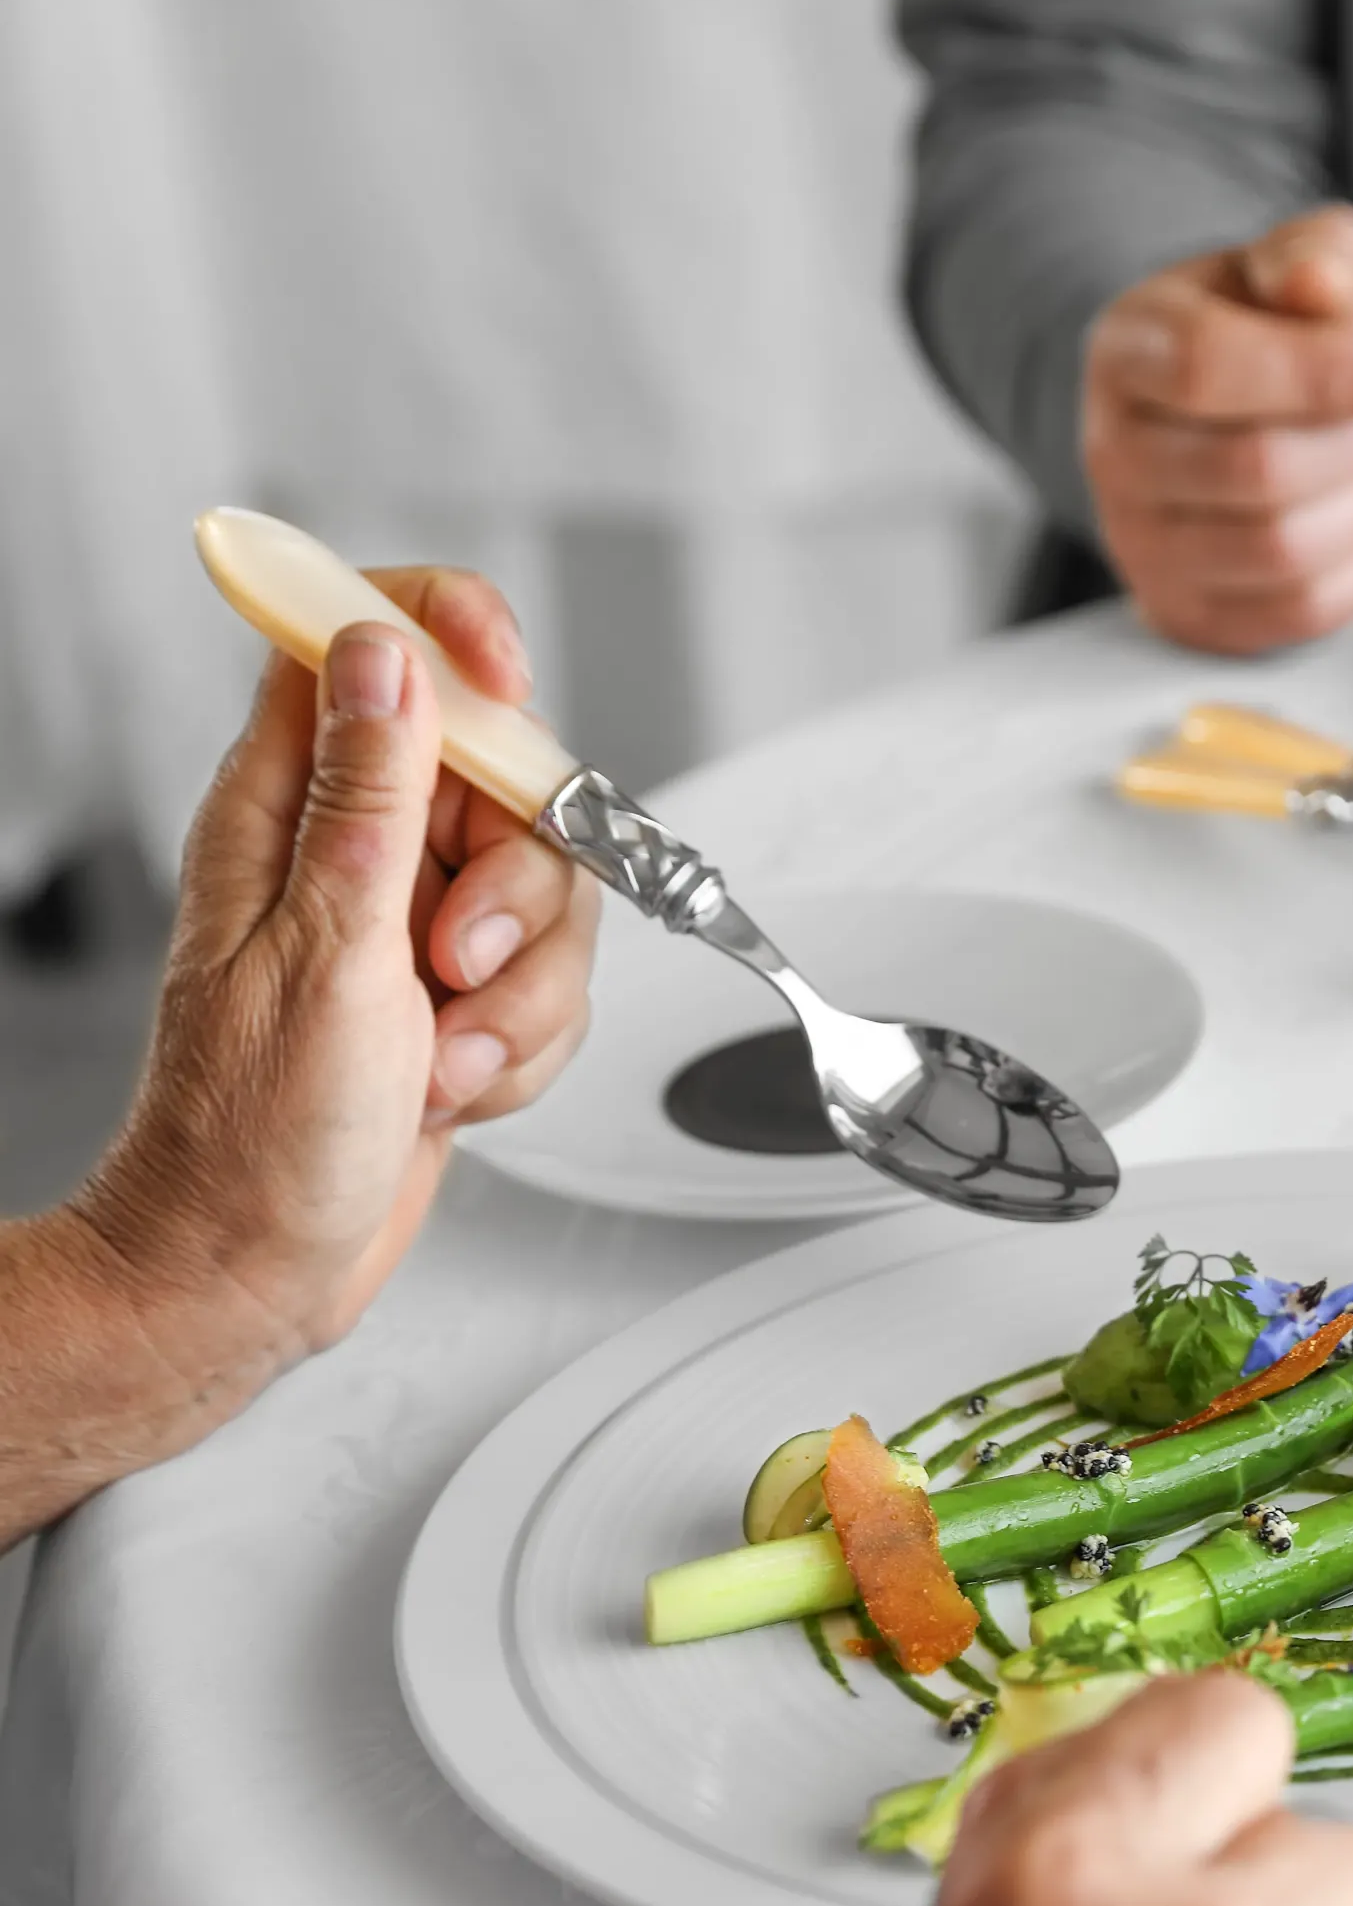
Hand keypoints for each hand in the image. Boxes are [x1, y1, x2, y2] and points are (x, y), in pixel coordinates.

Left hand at [77, 571, 597, 1382]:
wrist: (254, 1271)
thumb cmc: (250, 1138)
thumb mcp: (323, 948)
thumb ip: (371, 792)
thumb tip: (383, 651)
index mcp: (283, 807)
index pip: (365, 639)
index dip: (450, 633)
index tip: (505, 680)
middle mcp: (348, 851)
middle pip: (503, 777)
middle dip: (519, 882)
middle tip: (458, 956)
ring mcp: (404, 925)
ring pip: (546, 893)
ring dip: (525, 989)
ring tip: (448, 1053)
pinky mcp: (452, 996)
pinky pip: (548, 982)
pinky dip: (525, 1045)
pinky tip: (456, 1087)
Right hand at [1083, 204, 1352, 655]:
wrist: (1210, 417)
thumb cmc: (1257, 335)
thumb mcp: (1290, 264)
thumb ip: (1313, 256)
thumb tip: (1319, 284)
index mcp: (1126, 351)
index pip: (1210, 368)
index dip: (1330, 378)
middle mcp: (1114, 454)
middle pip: (1258, 470)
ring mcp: (1142, 545)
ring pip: (1284, 551)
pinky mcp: (1186, 612)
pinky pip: (1299, 612)